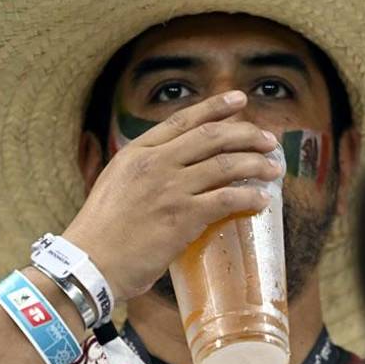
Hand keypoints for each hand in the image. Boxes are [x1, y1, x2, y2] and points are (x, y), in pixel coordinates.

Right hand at [62, 91, 281, 301]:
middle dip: (247, 134)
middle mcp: (155, 163)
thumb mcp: (117, 185)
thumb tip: (175, 171)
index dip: (215, 107)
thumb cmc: (102, 232)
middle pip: (212, 137)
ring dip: (256, 164)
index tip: (240, 100)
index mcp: (137, 153)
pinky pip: (227, 199)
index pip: (182, 120)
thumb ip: (145, 173)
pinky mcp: (183, 216)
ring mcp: (170, 188)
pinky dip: (249, 196)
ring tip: (275, 168)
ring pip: (226, 164)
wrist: (89, 263)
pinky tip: (262, 199)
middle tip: (269, 140)